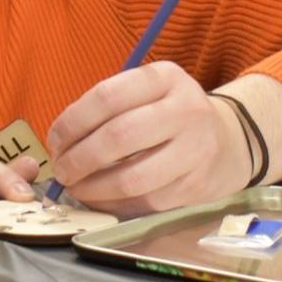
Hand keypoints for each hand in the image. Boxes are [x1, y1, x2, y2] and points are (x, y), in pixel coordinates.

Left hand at [46, 63, 253, 215]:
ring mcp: (196, 150)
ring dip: (93, 188)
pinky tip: (100, 198)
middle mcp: (186, 110)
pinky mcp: (197, 186)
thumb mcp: (147, 92)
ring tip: (76, 187)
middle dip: (79, 159)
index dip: (72, 122)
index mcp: (166, 78)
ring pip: (132, 177)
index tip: (55, 140)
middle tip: (61, 170)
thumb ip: (108, 107)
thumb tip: (60, 142)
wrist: (227, 140)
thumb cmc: (168, 115)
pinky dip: (114, 203)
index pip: (107, 97)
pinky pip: (145, 201)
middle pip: (119, 137)